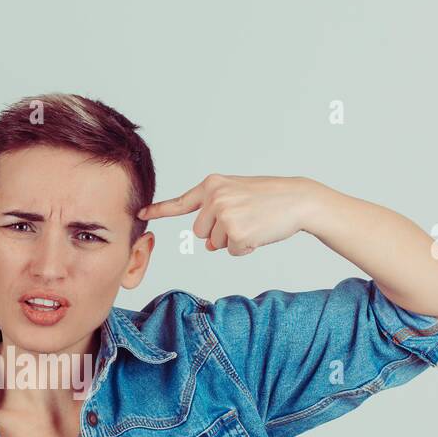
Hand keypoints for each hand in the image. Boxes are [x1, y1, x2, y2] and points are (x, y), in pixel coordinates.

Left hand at [137, 174, 318, 255]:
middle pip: (200, 233)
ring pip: (214, 244)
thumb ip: (215, 211)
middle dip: (219, 233)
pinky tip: (259, 233)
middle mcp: (214, 197)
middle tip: (245, 218)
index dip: (158, 210)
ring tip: (254, 223)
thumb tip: (208, 244)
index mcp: (212, 185)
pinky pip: (231, 252)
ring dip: (232, 241)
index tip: (139, 213)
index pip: (180, 202)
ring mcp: (224, 214)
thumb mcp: (237, 193)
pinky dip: (245, 248)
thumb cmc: (270, 198)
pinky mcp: (236, 232)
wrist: (298, 200)